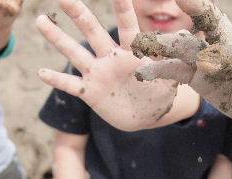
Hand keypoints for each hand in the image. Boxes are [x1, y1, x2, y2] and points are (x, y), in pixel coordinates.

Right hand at [36, 0, 178, 130]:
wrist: (146, 115)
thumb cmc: (160, 90)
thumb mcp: (173, 76)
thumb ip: (177, 57)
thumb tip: (191, 35)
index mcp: (131, 51)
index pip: (126, 24)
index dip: (122, 6)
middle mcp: (111, 57)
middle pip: (92, 31)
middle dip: (79, 13)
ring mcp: (98, 74)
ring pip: (75, 53)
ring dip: (58, 38)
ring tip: (40, 20)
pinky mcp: (90, 92)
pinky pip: (71, 86)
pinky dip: (57, 81)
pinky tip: (41, 73)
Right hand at [132, 0, 231, 128]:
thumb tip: (224, 61)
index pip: (212, 20)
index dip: (196, 7)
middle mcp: (215, 49)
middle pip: (187, 38)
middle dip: (167, 36)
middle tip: (146, 35)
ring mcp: (204, 63)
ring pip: (177, 54)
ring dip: (158, 51)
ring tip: (136, 48)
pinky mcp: (197, 78)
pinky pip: (175, 73)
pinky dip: (160, 71)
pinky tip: (143, 71)